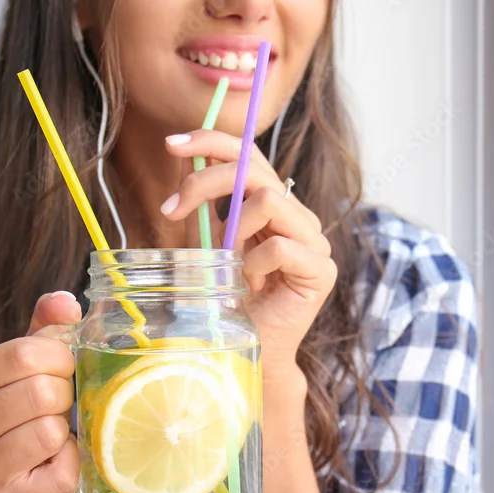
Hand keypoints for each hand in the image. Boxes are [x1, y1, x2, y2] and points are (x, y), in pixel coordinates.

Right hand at [0, 293, 80, 492]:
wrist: (36, 480)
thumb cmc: (35, 413)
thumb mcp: (38, 363)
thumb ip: (49, 328)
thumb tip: (64, 302)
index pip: (24, 353)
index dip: (60, 357)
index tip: (63, 368)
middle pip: (41, 392)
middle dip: (65, 396)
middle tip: (60, 407)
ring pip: (48, 432)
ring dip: (65, 432)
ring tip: (54, 436)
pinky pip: (60, 474)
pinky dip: (71, 466)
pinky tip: (54, 465)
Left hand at [163, 130, 336, 378]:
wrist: (252, 352)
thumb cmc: (228, 300)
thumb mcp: (208, 243)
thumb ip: (205, 206)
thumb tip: (182, 160)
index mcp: (275, 205)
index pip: (249, 155)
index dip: (211, 141)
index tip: (171, 144)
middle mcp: (299, 216)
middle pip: (255, 170)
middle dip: (206, 182)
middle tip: (171, 210)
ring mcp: (315, 242)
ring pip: (270, 201)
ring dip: (234, 231)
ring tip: (226, 265)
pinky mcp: (322, 271)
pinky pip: (280, 247)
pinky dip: (253, 264)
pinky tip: (249, 284)